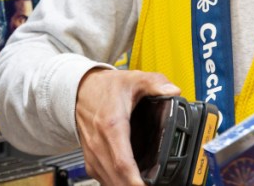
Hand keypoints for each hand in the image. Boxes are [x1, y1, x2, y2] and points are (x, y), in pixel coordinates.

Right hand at [75, 68, 180, 185]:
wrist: (80, 90)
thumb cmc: (105, 87)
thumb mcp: (133, 79)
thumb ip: (155, 83)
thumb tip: (173, 91)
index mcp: (112, 126)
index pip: (122, 162)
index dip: (135, 181)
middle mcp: (100, 144)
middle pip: (117, 179)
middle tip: (155, 185)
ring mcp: (94, 155)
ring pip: (109, 183)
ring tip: (147, 184)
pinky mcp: (92, 161)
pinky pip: (105, 180)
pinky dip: (119, 184)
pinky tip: (132, 182)